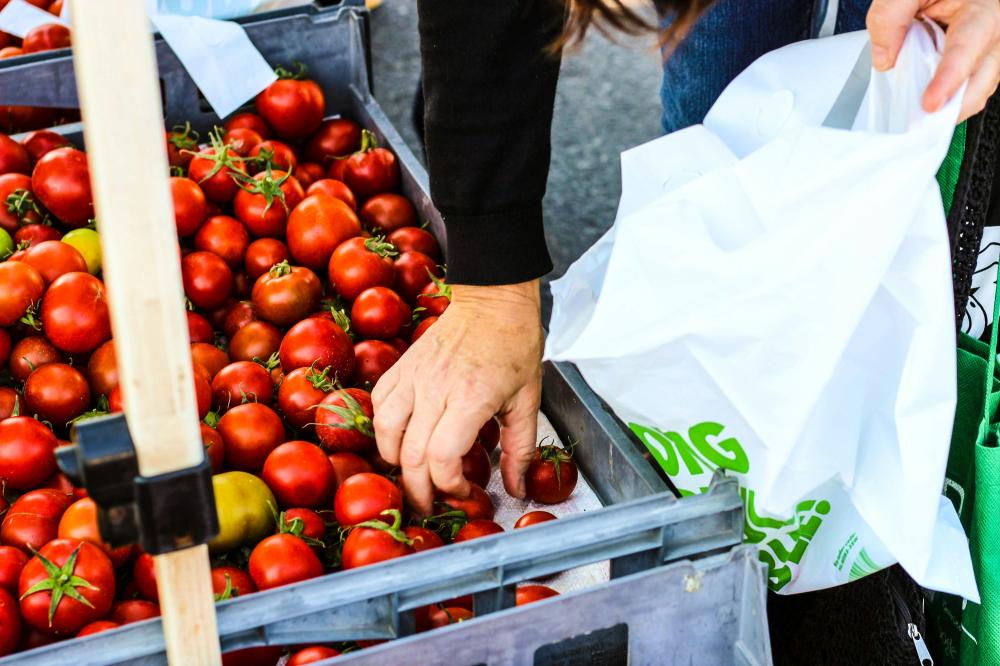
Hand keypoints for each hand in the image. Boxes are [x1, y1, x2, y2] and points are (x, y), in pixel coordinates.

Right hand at [372, 280, 542, 514]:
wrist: (492, 300)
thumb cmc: (514, 346)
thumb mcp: (528, 401)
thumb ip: (521, 450)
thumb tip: (516, 489)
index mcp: (472, 398)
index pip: (442, 457)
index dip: (449, 486)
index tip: (464, 491)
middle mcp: (436, 388)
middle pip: (411, 455)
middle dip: (418, 491)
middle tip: (430, 504)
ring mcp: (413, 376)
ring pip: (384, 432)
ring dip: (395, 461)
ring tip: (413, 474)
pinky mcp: (400, 366)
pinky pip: (378, 405)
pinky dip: (383, 429)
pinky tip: (400, 439)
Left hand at [867, 0, 999, 120]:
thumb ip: (891, 17)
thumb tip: (885, 59)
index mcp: (982, 7)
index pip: (968, 46)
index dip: (949, 78)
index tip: (930, 103)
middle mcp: (993, 25)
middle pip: (983, 76)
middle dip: (955, 105)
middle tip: (922, 125)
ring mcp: (989, 41)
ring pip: (980, 83)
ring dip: (952, 104)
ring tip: (922, 119)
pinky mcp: (979, 52)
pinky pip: (970, 79)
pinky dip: (951, 94)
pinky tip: (929, 100)